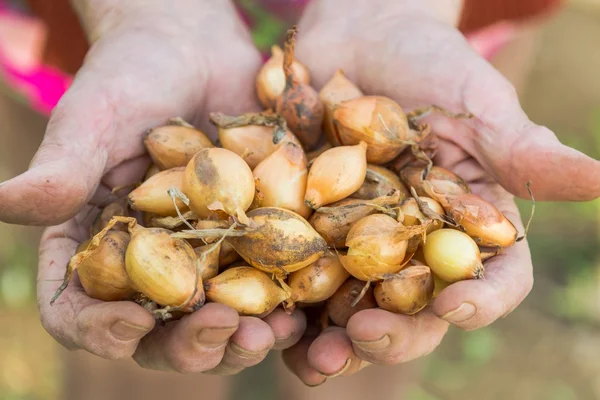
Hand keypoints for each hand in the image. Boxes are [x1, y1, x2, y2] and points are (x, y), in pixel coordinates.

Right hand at [1, 0, 304, 373]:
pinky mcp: (251, 238)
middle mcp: (150, 262)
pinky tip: (304, 305)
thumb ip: (63, 166)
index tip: (131, 326)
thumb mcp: (94, 116)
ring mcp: (204, 255)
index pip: (78, 307)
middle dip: (189, 344)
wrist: (196, 47)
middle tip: (222, 333)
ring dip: (243, 337)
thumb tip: (4, 202)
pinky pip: (266, 283)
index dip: (97, 330)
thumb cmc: (131, 74)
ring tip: (270, 332)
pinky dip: (284, 302)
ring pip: (217, 319)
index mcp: (96, 244)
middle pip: (158, 331)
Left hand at [282, 0, 599, 384]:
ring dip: (333, 344)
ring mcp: (355, 244)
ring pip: (352, 312)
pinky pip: (294, 280)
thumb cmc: (425, 62)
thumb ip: (519, 147)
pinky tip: (264, 323)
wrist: (353, 36)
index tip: (461, 307)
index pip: (494, 277)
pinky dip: (282, 307)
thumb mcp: (473, 100)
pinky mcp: (302, 232)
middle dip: (395, 335)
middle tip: (365, 341)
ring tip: (313, 360)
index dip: (484, 300)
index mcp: (467, 225)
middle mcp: (413, 247)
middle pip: (415, 311)